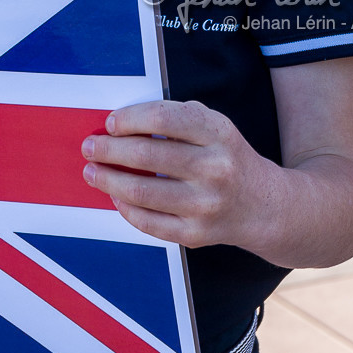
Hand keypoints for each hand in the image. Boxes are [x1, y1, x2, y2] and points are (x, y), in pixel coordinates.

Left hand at [81, 99, 276, 248]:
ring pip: (142, 191)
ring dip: (108, 179)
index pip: (164, 118)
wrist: (262, 205)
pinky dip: (125, 207)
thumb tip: (121, 123)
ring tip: (92, 171)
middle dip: (109, 149)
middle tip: (90, 147)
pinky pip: (148, 222)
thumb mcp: (214, 127)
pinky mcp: (196, 234)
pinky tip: (115, 195)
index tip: (110, 122)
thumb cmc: (226, 157)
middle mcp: (215, 168)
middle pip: (147, 154)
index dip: (131, 118)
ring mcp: (206, 204)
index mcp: (218, 133)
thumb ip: (176, 119)